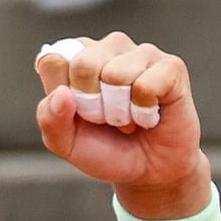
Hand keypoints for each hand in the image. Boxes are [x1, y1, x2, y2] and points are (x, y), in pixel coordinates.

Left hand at [35, 32, 210, 218]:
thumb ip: (50, 119)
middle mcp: (108, 47)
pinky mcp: (171, 66)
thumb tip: (62, 93)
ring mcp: (141, 53)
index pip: (53, 61)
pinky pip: (146, 86)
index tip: (78, 113)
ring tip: (129, 117)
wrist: (149, 172)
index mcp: (76, 57)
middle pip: (83, 64)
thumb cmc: (107, 149)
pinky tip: (149, 115)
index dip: (64, 98)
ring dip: (120, 112)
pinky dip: (144, 112)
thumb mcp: (66, 143)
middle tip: (106, 118)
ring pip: (116, 75)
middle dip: (92, 105)